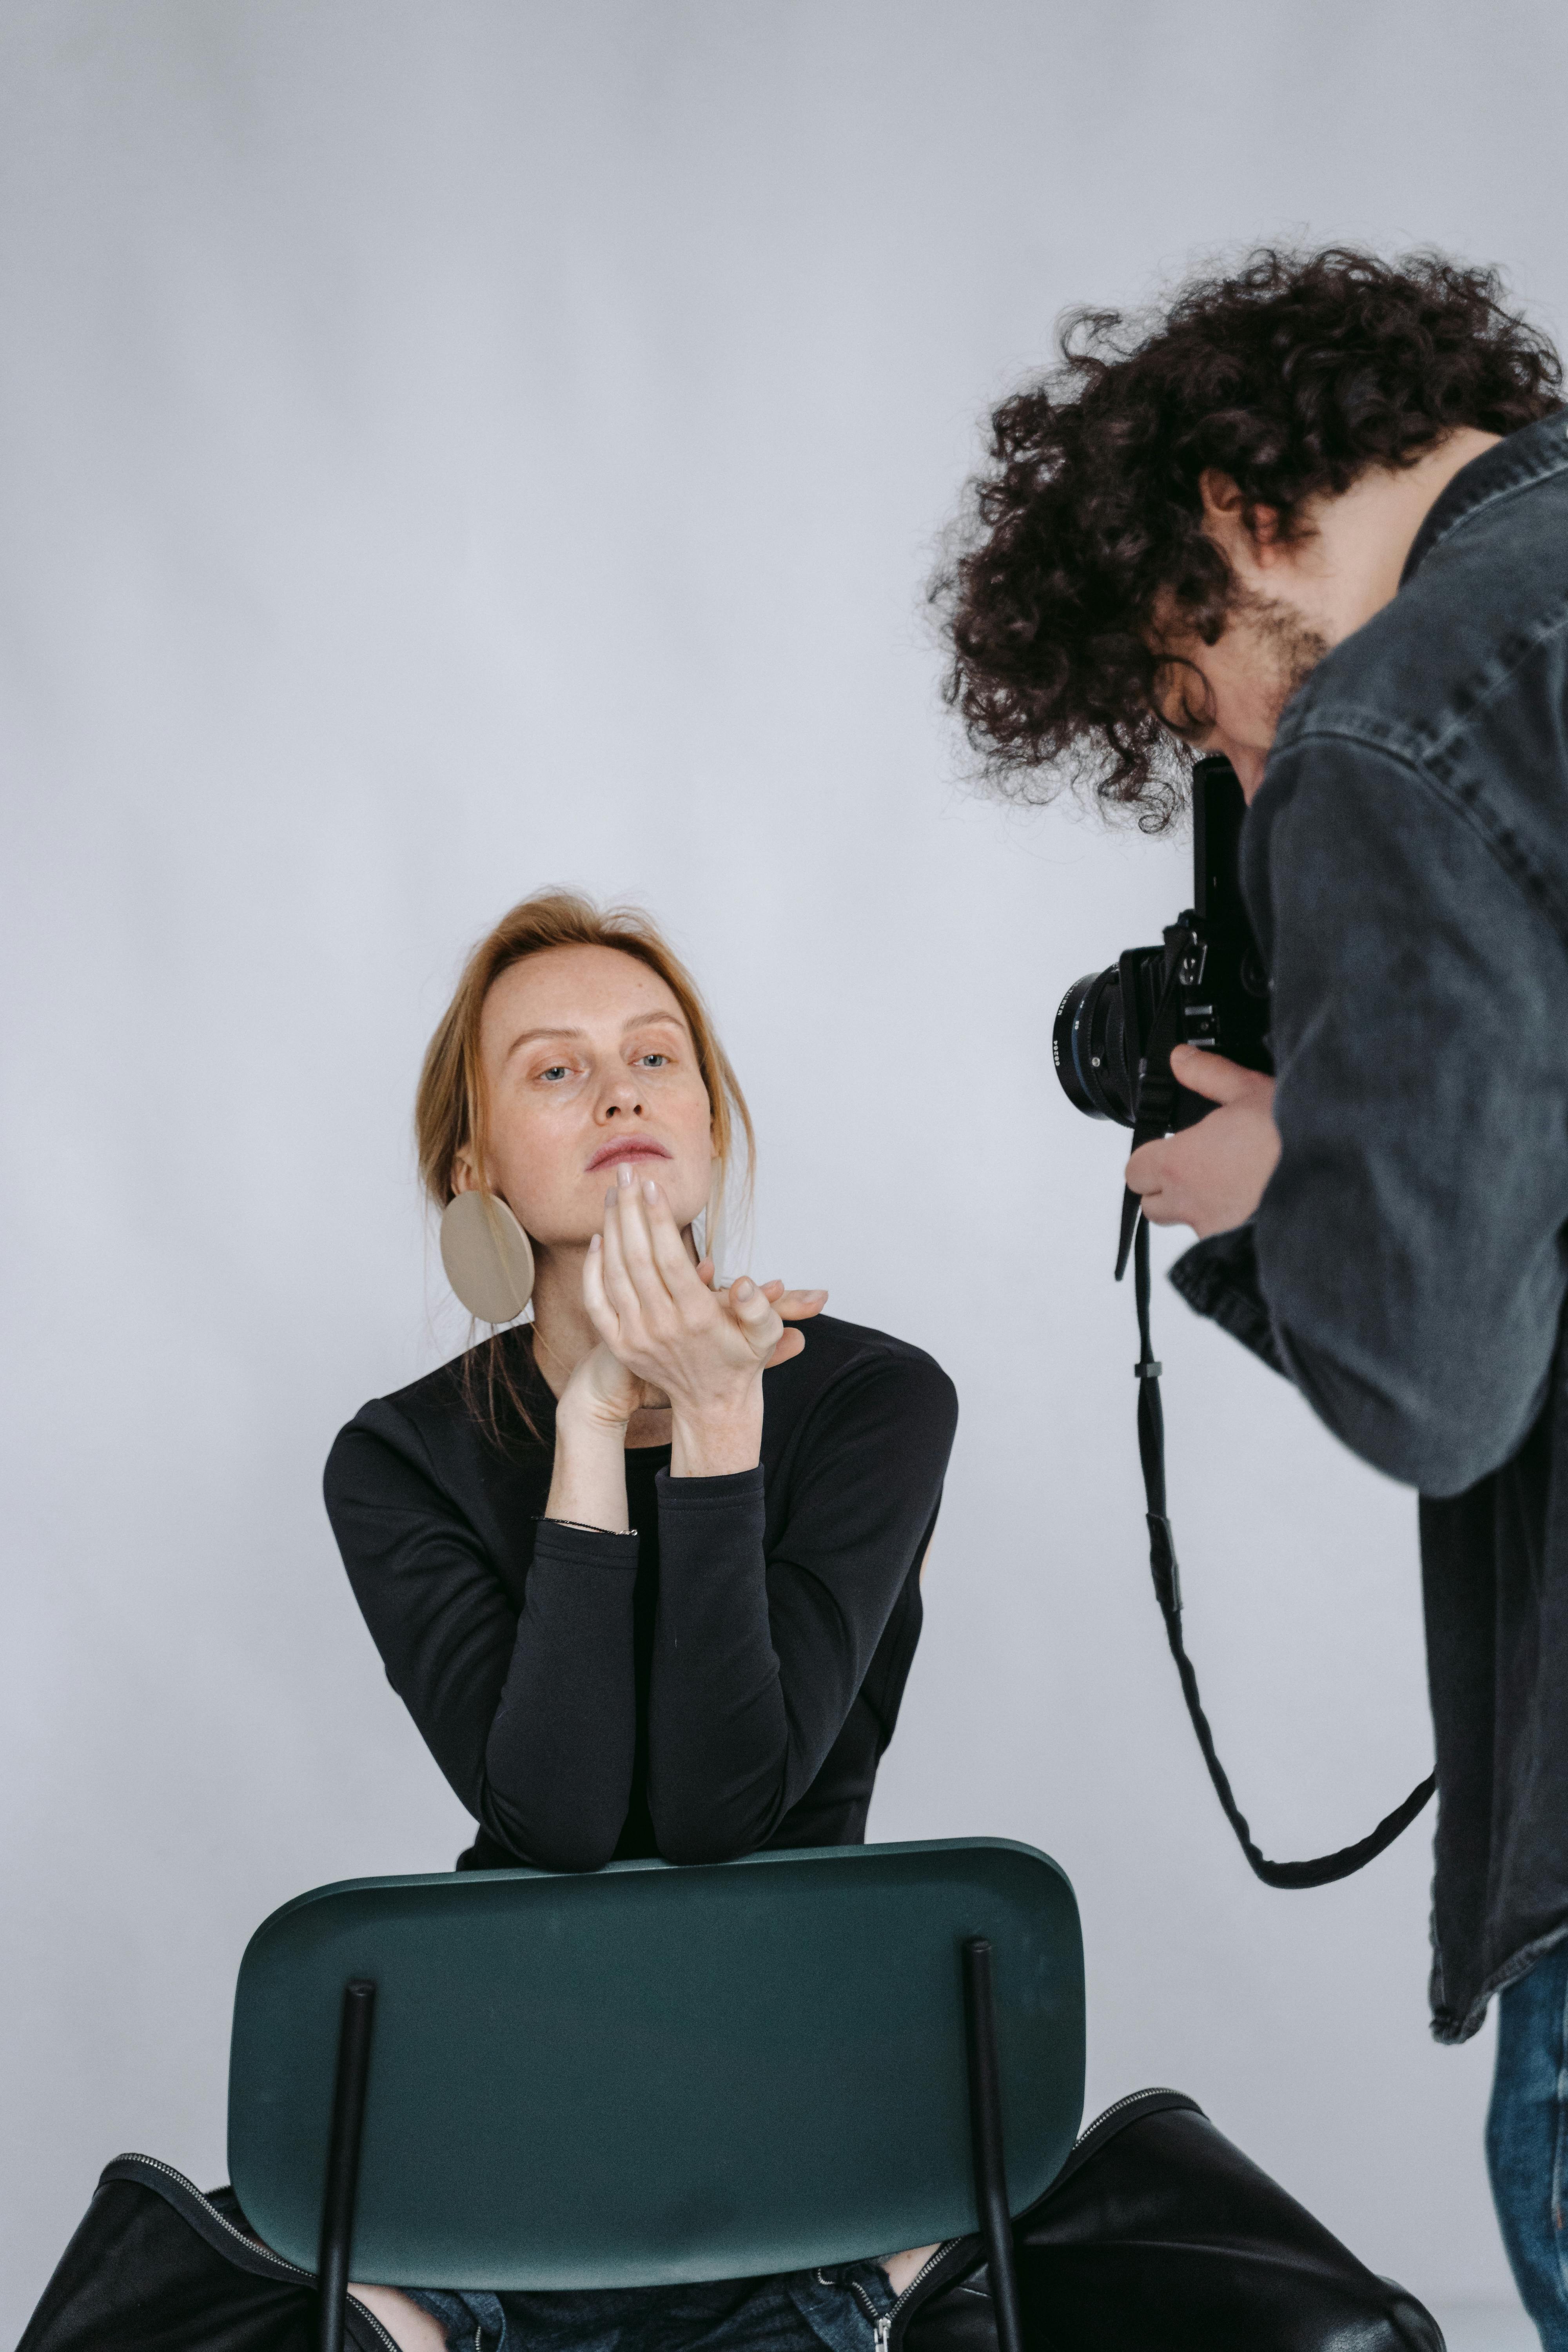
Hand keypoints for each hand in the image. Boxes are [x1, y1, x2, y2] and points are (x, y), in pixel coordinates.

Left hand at [586, 1168, 810, 1472]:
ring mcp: (636, 1336)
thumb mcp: (766, 1335)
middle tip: (625, 1173)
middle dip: (628, 1210)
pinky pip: (597, 1301)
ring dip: (610, 1228)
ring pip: (613, 1273)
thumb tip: (748, 1284)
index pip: (669, 1259)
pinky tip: (598, 1239)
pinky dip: (593, 1269)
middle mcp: (661, 1326)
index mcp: (697, 1317)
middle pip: (636, 1258)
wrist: (711, 1403)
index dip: (658, 1219)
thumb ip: (760, 1308)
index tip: (652, 1185)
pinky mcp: (619, 1344)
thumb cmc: (739, 1358)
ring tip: (612, 1193)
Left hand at [1125, 1046, 1280, 1236]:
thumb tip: (1181, 1059)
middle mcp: (1189, 1202)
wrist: (1332, 1177)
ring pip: (1183, 1223)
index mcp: (1179, 1164)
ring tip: (1224, 1182)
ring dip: (1192, 1206)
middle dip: (1163, 1187)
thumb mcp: (1249, 1090)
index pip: (1135, 1170)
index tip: (1170, 1147)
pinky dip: (1221, 1221)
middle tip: (1193, 1165)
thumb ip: (1208, 1074)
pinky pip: (1214, 1237)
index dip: (1149, 1157)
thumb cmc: (1291, 1136)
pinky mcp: (1237, 1243)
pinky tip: (1247, 1199)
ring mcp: (1213, 1227)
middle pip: (1151, 1205)